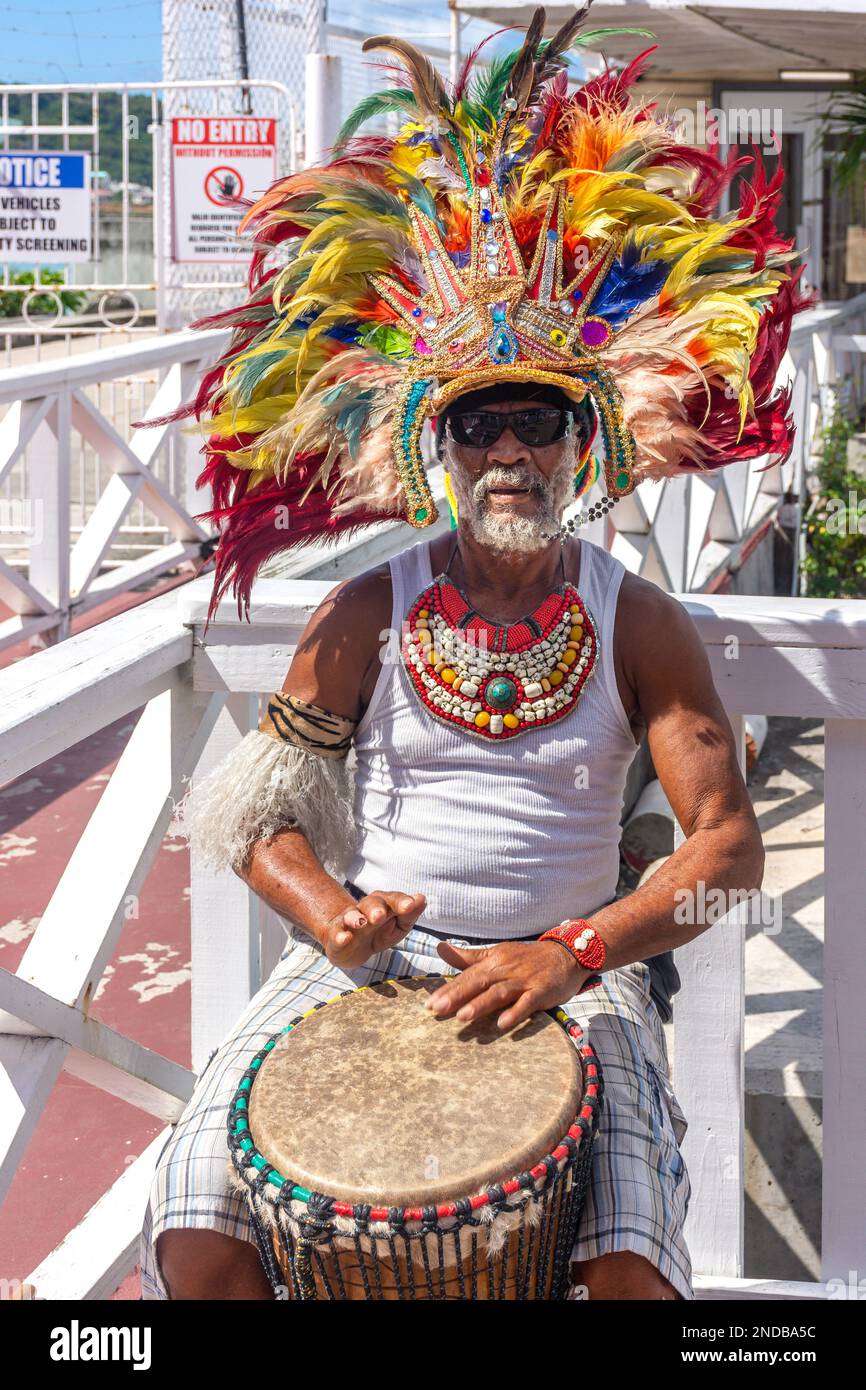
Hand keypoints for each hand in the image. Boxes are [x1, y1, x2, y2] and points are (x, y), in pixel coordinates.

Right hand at [320, 890, 426, 966]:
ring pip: (352, 916)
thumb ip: (409, 914)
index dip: (401, 901)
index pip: (393, 899)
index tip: (412, 904)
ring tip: (362, 922)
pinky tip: (344, 938)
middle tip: (381, 916)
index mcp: (384, 905)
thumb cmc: (378, 933)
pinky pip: (337, 934)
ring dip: (357, 918)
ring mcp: (349, 922)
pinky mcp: (336, 937)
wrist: (348, 942)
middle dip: (377, 908)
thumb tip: (422, 898)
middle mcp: (366, 910)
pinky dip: (339, 936)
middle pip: (371, 903)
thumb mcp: (397, 926)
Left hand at [426, 940, 588, 1030]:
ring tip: (462, 1017)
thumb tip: (440, 948)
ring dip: (481, 1004)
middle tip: (437, 1010)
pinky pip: (528, 1003)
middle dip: (457, 996)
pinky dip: (515, 1013)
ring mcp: (524, 980)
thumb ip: (469, 957)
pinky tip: (502, 1024)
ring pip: (499, 992)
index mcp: (494, 961)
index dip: (448, 989)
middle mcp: (506, 969)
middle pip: (478, 982)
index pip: (467, 975)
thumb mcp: (498, 954)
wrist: (567, 954)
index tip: (429, 1004)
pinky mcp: (542, 991)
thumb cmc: (527, 958)